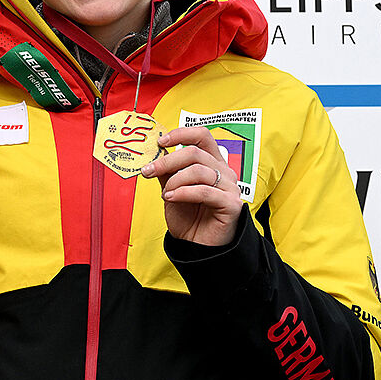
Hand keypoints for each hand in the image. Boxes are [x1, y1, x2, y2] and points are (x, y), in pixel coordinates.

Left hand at [140, 126, 242, 245]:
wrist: (197, 245)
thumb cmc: (188, 217)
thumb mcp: (172, 189)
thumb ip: (167, 171)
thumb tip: (155, 152)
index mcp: (212, 163)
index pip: (202, 136)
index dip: (181, 134)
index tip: (161, 142)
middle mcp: (224, 172)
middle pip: (195, 153)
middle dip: (167, 161)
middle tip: (149, 171)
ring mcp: (230, 187)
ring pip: (198, 171)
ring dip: (174, 181)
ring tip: (166, 194)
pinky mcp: (232, 204)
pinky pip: (205, 191)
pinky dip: (183, 193)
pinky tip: (171, 198)